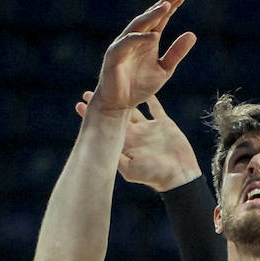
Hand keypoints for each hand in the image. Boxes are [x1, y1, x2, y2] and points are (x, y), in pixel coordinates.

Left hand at [76, 91, 201, 190]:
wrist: (180, 176)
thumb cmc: (155, 175)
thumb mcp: (132, 169)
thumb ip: (117, 159)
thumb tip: (98, 149)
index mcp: (126, 144)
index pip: (107, 126)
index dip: (93, 117)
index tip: (79, 105)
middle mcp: (135, 135)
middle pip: (116, 115)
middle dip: (104, 105)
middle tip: (87, 93)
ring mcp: (149, 129)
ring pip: (133, 109)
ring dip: (124, 98)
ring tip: (113, 85)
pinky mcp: (164, 125)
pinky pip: (156, 108)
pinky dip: (151, 98)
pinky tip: (143, 84)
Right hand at [90, 0, 195, 116]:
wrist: (118, 105)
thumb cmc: (138, 87)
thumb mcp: (164, 70)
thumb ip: (176, 53)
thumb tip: (193, 34)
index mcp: (147, 40)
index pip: (160, 19)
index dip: (170, 7)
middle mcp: (135, 39)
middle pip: (149, 17)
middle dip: (162, 5)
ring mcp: (123, 45)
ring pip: (138, 26)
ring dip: (151, 16)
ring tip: (166, 7)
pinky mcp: (114, 55)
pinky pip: (127, 43)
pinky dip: (140, 38)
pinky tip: (155, 36)